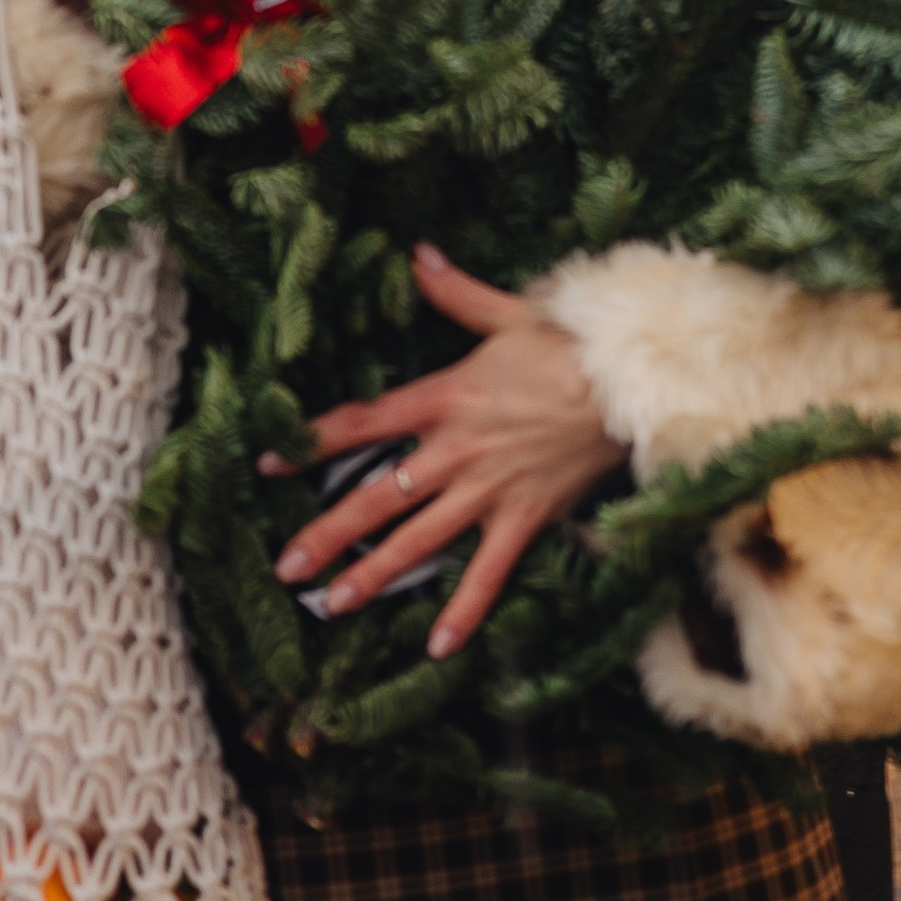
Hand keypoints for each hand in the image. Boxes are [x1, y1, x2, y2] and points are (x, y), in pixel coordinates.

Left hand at [265, 245, 620, 656]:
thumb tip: (416, 253)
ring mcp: (488, 490)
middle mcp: (455, 451)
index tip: (267, 462)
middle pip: (377, 497)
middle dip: (328, 533)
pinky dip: (465, 611)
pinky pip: (489, 573)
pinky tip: (439, 647)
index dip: (310, 442)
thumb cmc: (572, 346)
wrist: (632, 385)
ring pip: (419, 541)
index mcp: (444, 397)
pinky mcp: (525, 517)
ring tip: (332, 605)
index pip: (362, 423)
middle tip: (285, 567)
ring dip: (374, 575)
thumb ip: (455, 291)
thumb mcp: (509, 312)